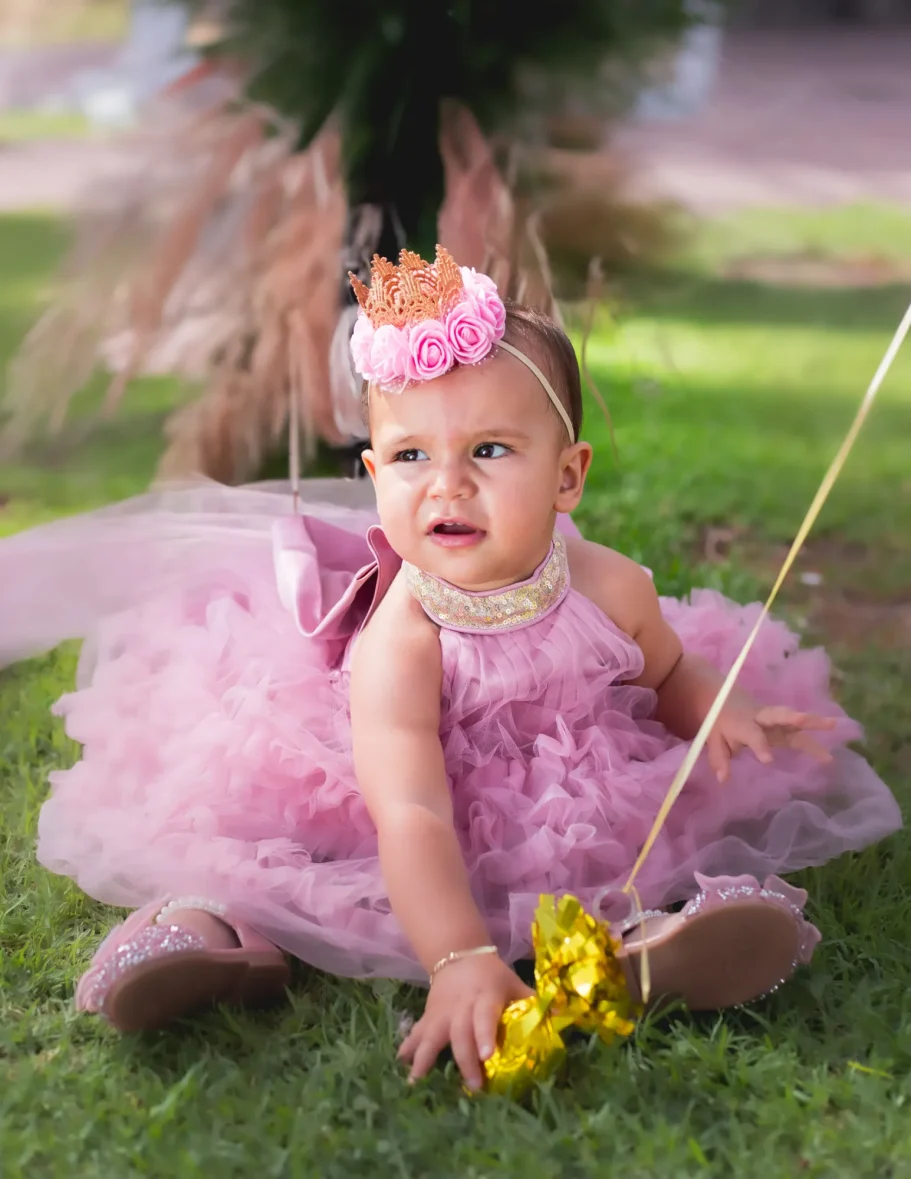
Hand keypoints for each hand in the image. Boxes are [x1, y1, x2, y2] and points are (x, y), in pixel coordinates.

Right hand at [399, 953, 532, 1090]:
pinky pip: (417, 1031)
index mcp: (485, 996)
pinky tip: (401, 1063)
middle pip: (459, 1032)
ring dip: (424, 1056)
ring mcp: (441, 1011)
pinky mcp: (429, 1016)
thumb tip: (563, 1014)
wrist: (459, 955)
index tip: (487, 1055)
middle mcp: (461, 1006)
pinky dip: (409, 1047)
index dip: (485, 1034)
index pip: (484, 1015)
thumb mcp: (514, 983)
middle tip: (473, 1085)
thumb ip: (533, 1001)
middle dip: (465, 1059)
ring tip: (417, 1080)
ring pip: (431, 1033)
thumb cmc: (493, 977)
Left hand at [708, 703, 835, 783]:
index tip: (768, 760)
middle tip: (805, 718)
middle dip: (792, 717)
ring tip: (833, 724)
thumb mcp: (713, 738)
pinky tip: (829, 747)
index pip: (752, 735)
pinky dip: (813, 732)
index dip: (760, 746)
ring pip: (793, 720)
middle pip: (777, 716)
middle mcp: (760, 718)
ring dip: (812, 721)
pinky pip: (798, 729)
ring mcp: (773, 719)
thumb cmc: (718, 721)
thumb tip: (723, 779)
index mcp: (742, 723)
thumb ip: (719, 757)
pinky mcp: (781, 723)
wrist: (722, 696)